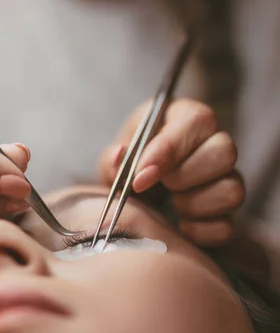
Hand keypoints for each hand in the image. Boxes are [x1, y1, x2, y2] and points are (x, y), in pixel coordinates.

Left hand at [99, 98, 244, 246]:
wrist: (138, 196)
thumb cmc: (131, 165)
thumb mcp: (115, 158)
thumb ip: (113, 159)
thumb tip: (119, 155)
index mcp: (186, 116)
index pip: (197, 120)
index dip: (169, 151)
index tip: (141, 176)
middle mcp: (214, 141)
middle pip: (226, 151)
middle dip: (186, 176)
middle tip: (162, 185)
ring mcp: (227, 176)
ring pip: (233, 189)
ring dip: (194, 203)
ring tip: (171, 203)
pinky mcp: (228, 211)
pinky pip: (227, 225)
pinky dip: (199, 230)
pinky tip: (180, 223)